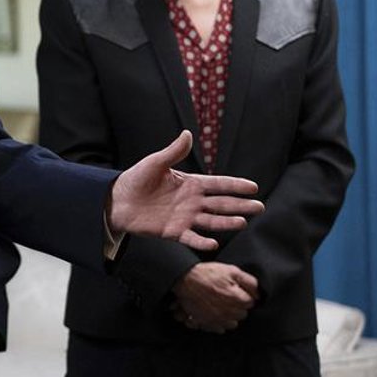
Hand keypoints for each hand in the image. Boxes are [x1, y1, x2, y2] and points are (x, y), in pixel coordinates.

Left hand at [108, 130, 261, 250]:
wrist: (117, 200)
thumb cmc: (136, 179)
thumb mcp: (155, 163)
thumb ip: (174, 152)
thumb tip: (188, 133)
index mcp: (191, 184)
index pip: (218, 184)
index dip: (235, 186)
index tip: (253, 187)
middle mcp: (192, 202)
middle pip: (221, 204)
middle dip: (240, 205)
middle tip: (259, 207)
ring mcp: (184, 217)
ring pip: (211, 221)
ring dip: (227, 223)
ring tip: (243, 223)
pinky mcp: (173, 232)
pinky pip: (190, 237)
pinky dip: (201, 241)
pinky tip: (213, 243)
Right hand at [171, 262, 257, 333]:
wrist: (185, 279)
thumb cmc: (208, 273)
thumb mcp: (232, 270)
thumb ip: (249, 282)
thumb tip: (258, 294)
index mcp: (236, 298)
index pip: (251, 303)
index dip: (246, 296)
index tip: (239, 291)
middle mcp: (228, 312)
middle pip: (242, 315)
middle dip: (239, 306)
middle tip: (230, 297)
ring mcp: (217, 319)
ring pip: (232, 324)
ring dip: (231, 316)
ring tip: (223, 306)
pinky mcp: (207, 322)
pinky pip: (220, 329)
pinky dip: (220, 323)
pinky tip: (216, 313)